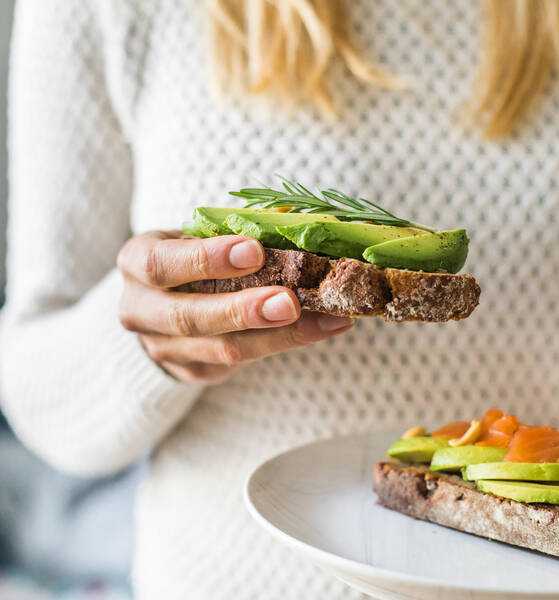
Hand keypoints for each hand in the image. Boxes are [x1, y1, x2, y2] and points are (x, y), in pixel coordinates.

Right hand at [117, 231, 352, 383]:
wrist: (163, 302)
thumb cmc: (192, 256)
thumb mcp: (200, 234)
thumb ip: (237, 230)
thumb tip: (299, 224)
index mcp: (137, 262)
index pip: (161, 263)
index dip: (205, 260)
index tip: (254, 251)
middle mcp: (140, 309)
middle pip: (188, 318)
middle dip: (243, 311)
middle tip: (290, 302)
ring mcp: (163, 348)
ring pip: (222, 350)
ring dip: (280, 336)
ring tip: (327, 319)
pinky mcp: (191, 372)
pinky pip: (241, 364)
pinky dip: (286, 344)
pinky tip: (323, 328)